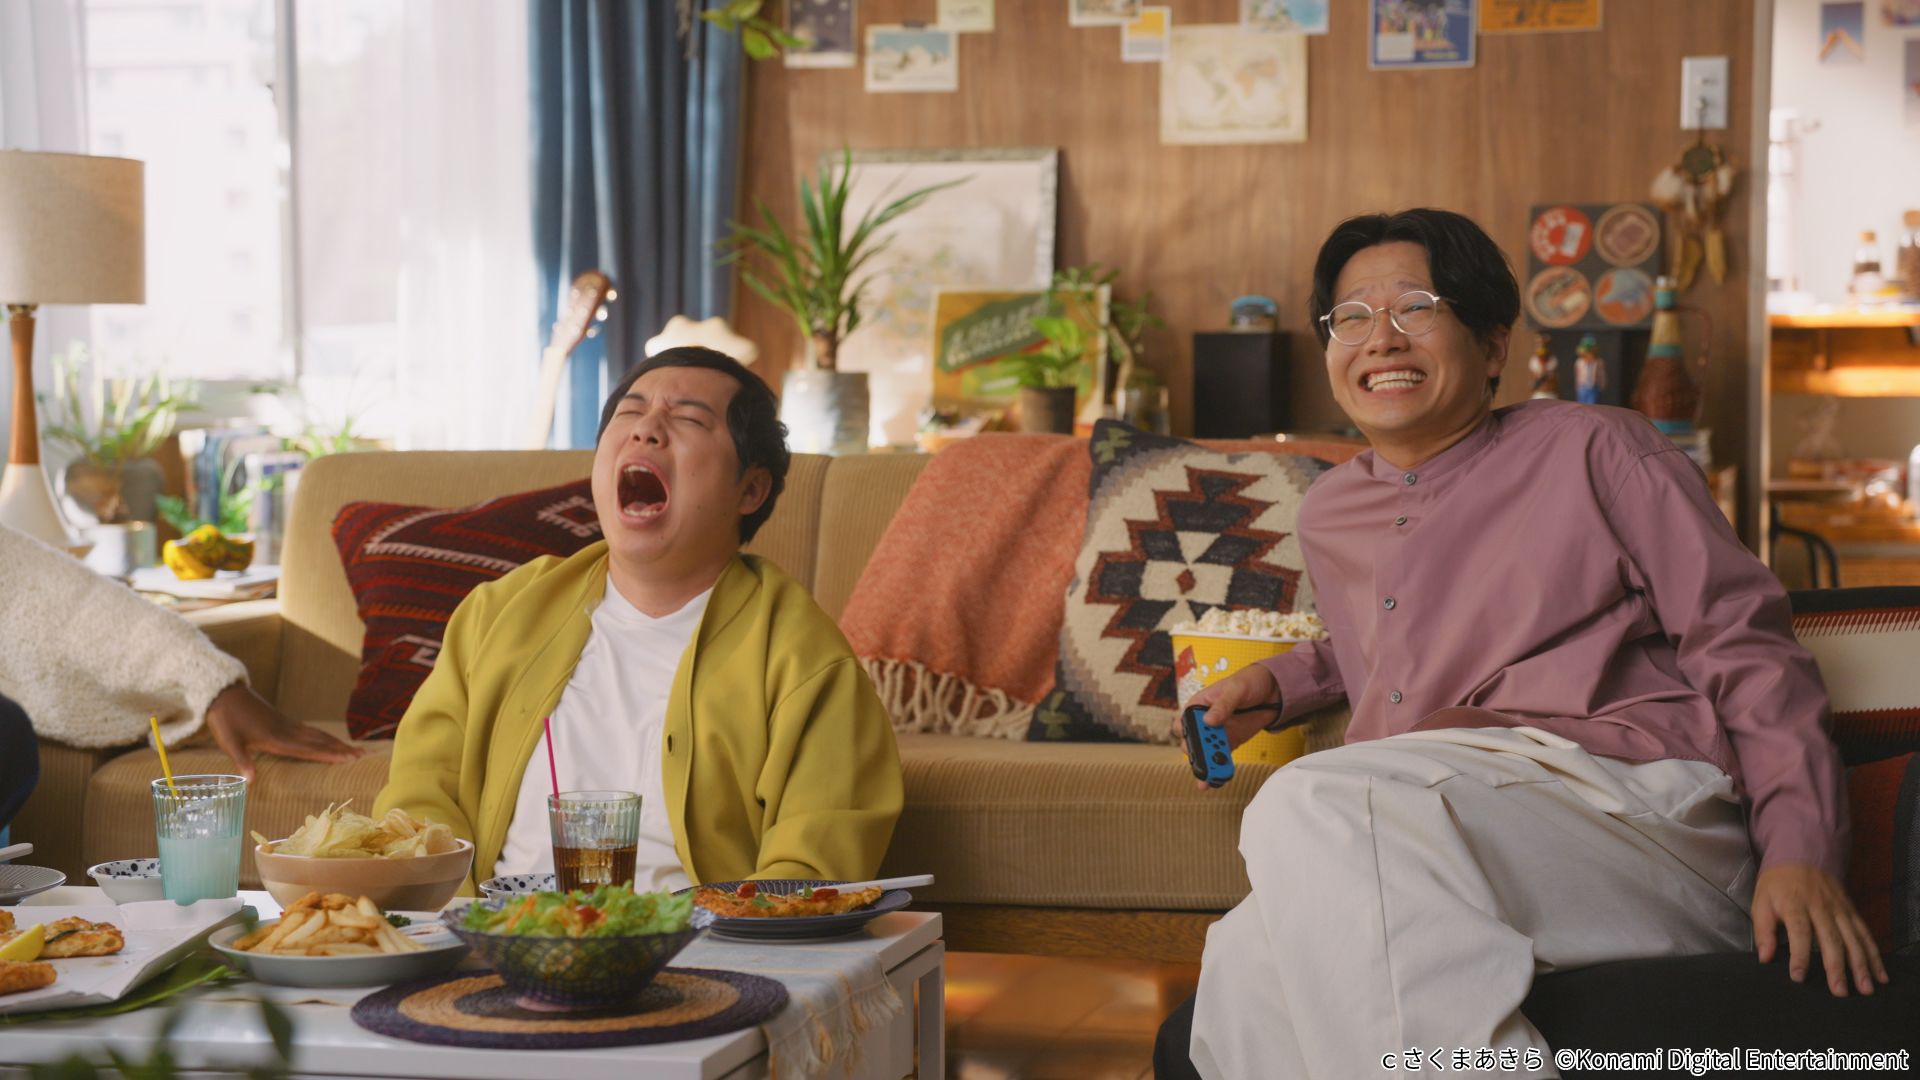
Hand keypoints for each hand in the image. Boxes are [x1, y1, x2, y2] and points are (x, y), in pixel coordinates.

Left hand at [203, 683, 364, 782]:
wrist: (225, 694)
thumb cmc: (226, 720)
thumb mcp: (230, 742)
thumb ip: (242, 762)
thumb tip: (250, 783)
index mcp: (277, 738)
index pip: (310, 749)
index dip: (331, 755)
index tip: (351, 759)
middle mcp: (288, 731)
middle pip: (322, 742)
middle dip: (345, 750)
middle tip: (367, 755)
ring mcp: (288, 725)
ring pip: (319, 736)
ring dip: (339, 743)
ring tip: (357, 750)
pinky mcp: (285, 722)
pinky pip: (311, 731)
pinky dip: (325, 737)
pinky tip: (330, 740)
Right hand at [1176, 663, 1280, 791]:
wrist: (1272, 690)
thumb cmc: (1248, 682)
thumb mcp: (1236, 689)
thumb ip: (1223, 705)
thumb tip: (1209, 720)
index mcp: (1200, 704)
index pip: (1183, 721)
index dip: (1184, 732)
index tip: (1191, 739)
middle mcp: (1205, 721)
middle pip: (1194, 741)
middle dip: (1197, 753)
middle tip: (1204, 762)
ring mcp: (1218, 733)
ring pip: (1207, 752)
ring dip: (1208, 765)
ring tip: (1212, 776)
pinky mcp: (1231, 741)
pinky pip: (1222, 756)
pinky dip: (1221, 767)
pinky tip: (1220, 778)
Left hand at [1752, 861, 1888, 995]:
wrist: (1801, 857)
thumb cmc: (1777, 885)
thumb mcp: (1761, 902)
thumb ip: (1763, 931)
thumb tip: (1765, 958)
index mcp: (1795, 904)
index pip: (1799, 931)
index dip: (1800, 955)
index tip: (1798, 977)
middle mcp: (1821, 907)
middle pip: (1831, 939)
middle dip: (1836, 967)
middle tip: (1839, 992)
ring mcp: (1840, 910)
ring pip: (1853, 939)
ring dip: (1861, 966)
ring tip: (1865, 989)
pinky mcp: (1852, 912)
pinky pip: (1865, 935)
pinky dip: (1875, 955)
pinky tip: (1880, 975)